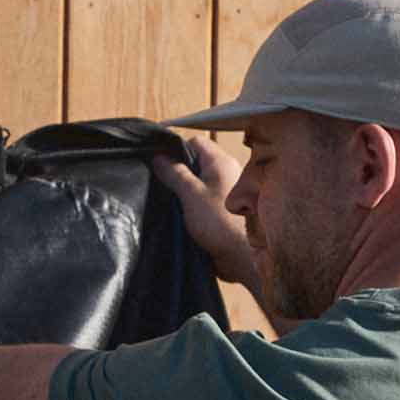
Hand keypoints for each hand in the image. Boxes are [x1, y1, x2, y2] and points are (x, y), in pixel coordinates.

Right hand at [153, 135, 253, 284]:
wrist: (241, 256)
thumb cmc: (220, 223)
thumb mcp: (190, 194)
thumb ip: (174, 174)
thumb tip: (158, 157)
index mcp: (220, 162)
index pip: (195, 143)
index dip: (176, 150)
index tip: (160, 164)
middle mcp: (224, 173)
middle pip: (195, 163)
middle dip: (176, 173)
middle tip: (161, 185)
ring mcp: (223, 193)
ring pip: (196, 184)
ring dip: (181, 193)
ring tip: (167, 202)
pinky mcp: (219, 211)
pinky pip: (200, 201)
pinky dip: (188, 206)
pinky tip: (178, 216)